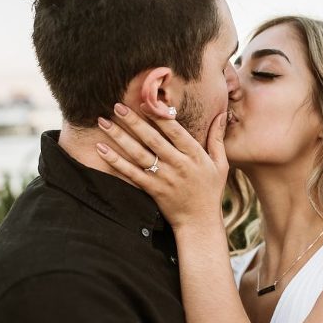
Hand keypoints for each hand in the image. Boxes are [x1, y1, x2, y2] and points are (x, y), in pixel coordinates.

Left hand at [95, 103, 228, 233]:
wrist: (200, 222)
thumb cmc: (210, 190)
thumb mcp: (220, 163)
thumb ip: (217, 138)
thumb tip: (221, 114)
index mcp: (194, 154)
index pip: (175, 131)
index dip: (159, 116)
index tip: (146, 101)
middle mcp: (178, 164)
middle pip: (152, 139)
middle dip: (134, 121)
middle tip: (117, 105)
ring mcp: (163, 177)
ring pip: (138, 153)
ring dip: (119, 137)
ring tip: (103, 122)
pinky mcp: (152, 189)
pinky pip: (130, 173)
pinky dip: (115, 161)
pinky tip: (101, 149)